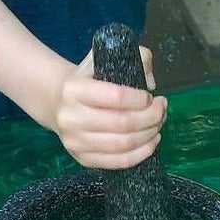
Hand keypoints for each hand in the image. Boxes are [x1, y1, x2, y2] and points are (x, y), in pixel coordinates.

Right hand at [50, 48, 166, 168]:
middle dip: (152, 117)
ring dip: (149, 135)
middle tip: (162, 110)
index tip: (151, 96)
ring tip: (158, 125)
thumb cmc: (89, 80)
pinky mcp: (82, 159)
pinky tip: (151, 141)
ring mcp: (74, 141)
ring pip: (123, 144)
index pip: (116, 96)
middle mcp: (70, 117)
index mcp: (74, 89)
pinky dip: (142, 153)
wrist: (57, 102)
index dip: (141, 99)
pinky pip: (118, 162)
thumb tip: (151, 81)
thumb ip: (135, 57)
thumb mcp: (105, 59)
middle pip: (123, 123)